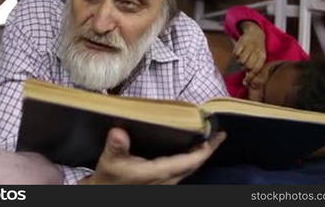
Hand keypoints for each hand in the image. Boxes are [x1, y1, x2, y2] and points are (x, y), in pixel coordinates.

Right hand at [79, 128, 225, 184]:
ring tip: (208, 139)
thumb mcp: (110, 162)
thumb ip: (116, 147)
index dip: (205, 150)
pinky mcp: (161, 181)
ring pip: (189, 168)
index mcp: (158, 173)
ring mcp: (165, 182)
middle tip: (219, 135)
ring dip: (200, 154)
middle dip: (208, 150)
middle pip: (194, 165)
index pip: (190, 162)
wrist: (105, 193)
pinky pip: (182, 169)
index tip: (217, 137)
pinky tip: (189, 149)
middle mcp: (166, 179)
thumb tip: (119, 132)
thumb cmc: (109, 179)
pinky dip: (190, 158)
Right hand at [234, 21, 265, 84]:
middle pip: (248, 66)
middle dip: (244, 68)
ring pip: (241, 60)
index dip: (250, 77)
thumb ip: (254, 69)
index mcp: (262, 56)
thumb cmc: (257, 49)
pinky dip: (235, 55)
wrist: (255, 33)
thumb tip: (247, 82)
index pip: (256, 69)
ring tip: (241, 58)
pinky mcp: (242, 42)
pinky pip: (236, 53)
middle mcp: (256, 51)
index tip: (245, 83)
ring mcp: (249, 46)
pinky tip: (238, 53)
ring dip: (239, 62)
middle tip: (243, 66)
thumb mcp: (259, 58)